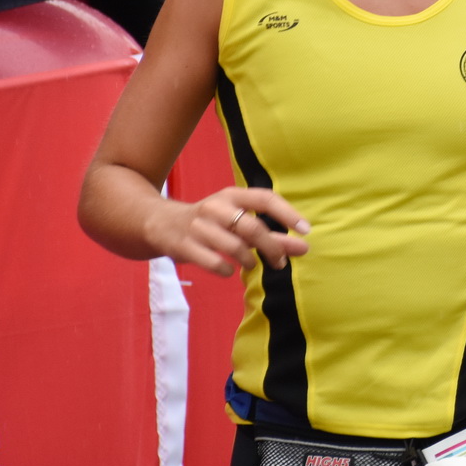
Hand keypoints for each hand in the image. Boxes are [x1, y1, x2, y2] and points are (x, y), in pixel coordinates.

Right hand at [147, 187, 309, 275]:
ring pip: (234, 246)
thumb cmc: (212, 224)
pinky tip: (228, 270)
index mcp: (232, 196)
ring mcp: (198, 226)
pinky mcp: (183, 245)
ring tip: (252, 264)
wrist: (160, 223)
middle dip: (272, 247)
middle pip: (252, 228)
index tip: (306, 230)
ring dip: (249, 260)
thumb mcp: (239, 223)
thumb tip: (305, 247)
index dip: (287, 213)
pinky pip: (213, 262)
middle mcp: (216, 207)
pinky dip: (226, 270)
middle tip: (280, 262)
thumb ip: (272, 236)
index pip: (265, 198)